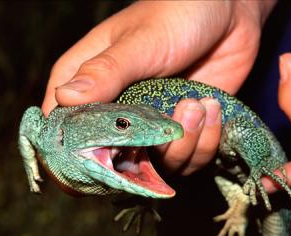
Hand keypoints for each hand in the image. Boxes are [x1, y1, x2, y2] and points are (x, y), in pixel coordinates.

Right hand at [42, 1, 274, 175]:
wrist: (226, 13)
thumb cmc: (175, 14)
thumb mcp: (139, 42)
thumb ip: (105, 71)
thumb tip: (64, 97)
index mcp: (89, 85)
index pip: (65, 130)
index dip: (76, 154)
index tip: (101, 162)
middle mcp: (116, 112)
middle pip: (111, 161)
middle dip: (141, 153)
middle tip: (164, 128)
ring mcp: (150, 126)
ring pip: (154, 166)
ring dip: (181, 144)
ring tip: (196, 106)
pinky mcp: (179, 132)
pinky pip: (188, 160)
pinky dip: (204, 141)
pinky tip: (210, 108)